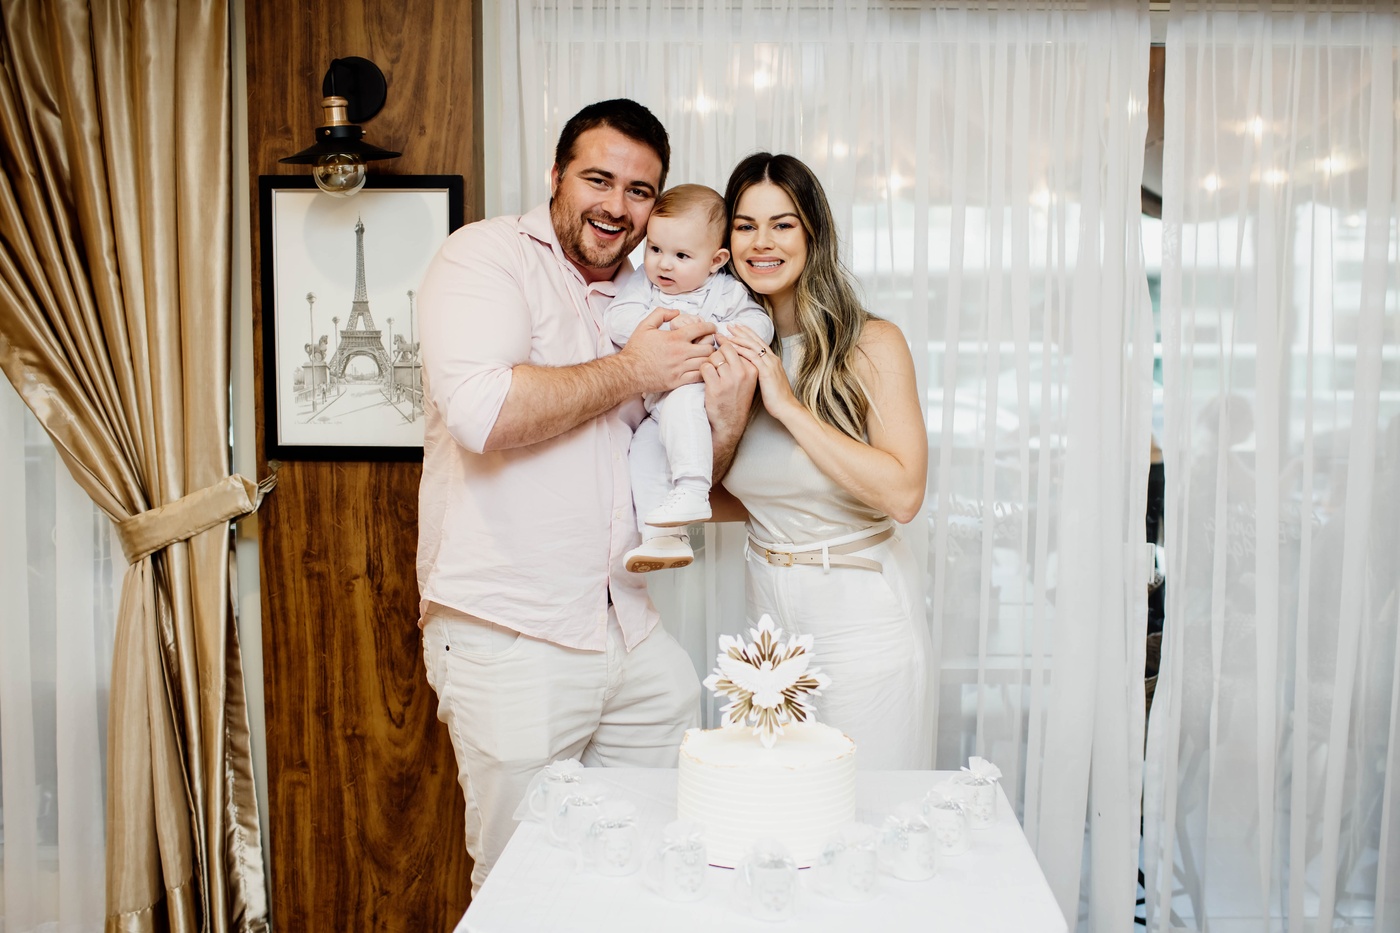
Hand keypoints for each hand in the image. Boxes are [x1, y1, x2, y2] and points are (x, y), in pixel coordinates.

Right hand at [621, 306, 717, 392]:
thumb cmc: (636, 349)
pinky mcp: (677, 381)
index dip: (710, 327)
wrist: (627, 372)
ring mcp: (680, 368)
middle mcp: (680, 353)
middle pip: (708, 348)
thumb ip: (661, 314)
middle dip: (711, 344)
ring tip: (708, 356)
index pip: (701, 329)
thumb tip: (677, 312)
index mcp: (674, 338)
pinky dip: (703, 372)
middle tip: (710, 343)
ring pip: (705, 363)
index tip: (712, 328)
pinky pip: (698, 377)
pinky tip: (701, 368)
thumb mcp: (645, 325)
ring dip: (709, 358)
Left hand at [703, 336, 757, 476]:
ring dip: (709, 363)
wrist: (730, 423)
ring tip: (711, 374)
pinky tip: (706, 379)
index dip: (726, 349)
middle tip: (715, 364)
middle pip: (726, 348)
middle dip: (718, 353)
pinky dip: (702, 371)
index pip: (737, 347)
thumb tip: (726, 342)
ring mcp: (730, 380)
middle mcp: (743, 373)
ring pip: (714, 356)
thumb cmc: (736, 399)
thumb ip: (740, 362)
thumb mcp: (746, 379)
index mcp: (753, 369)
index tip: (722, 354)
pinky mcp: (716, 387)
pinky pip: (705, 367)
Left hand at [723, 324, 797, 420]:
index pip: (759, 343)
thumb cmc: (776, 398)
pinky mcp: (766, 372)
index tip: (737, 329)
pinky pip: (752, 357)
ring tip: (728, 334)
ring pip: (753, 346)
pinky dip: (742, 350)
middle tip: (730, 325)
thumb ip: (760, 372)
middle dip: (742, 332)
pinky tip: (732, 348)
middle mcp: (772, 359)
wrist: (786, 407)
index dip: (748, 334)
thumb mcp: (768, 381)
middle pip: (755, 340)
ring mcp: (770, 364)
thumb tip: (749, 370)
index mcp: (772, 361)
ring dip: (739, 339)